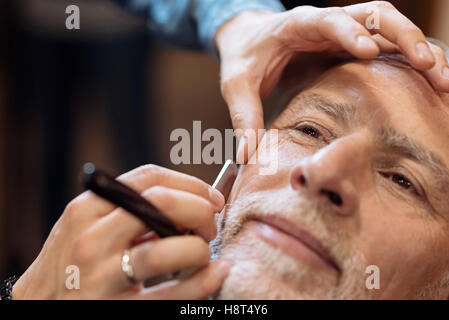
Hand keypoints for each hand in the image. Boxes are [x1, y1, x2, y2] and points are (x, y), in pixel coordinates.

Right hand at [12, 165, 228, 298]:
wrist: (38, 308)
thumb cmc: (73, 264)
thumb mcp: (87, 227)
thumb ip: (126, 211)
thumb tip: (186, 202)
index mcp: (87, 210)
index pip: (149, 178)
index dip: (191, 184)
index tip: (212, 197)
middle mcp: (92, 239)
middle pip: (162, 204)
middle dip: (199, 210)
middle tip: (210, 226)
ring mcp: (102, 276)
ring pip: (168, 250)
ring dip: (199, 248)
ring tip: (202, 254)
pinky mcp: (118, 310)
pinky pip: (171, 295)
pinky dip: (203, 282)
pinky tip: (216, 273)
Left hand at [216, 1, 448, 162]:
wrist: (250, 39)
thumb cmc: (244, 58)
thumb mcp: (236, 85)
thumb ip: (243, 117)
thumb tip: (245, 156)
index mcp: (297, 25)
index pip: (328, 20)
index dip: (349, 32)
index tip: (368, 51)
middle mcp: (328, 23)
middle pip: (375, 14)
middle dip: (404, 36)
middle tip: (428, 66)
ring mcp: (344, 32)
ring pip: (390, 28)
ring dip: (418, 48)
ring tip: (442, 79)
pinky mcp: (352, 46)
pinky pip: (388, 47)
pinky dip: (411, 60)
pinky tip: (430, 82)